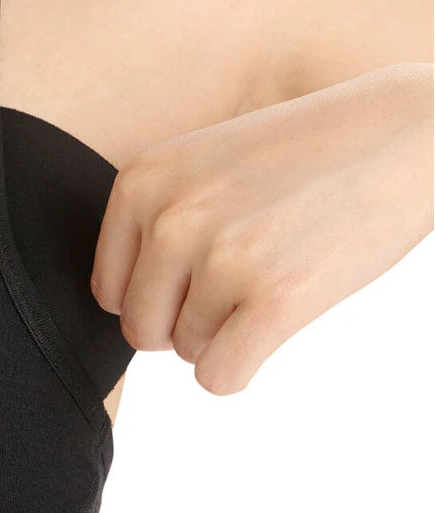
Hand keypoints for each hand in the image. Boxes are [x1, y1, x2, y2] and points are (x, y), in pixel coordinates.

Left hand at [90, 63, 433, 394]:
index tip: (197, 273)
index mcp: (141, 182)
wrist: (403, 134)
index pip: (108, 290)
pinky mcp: (277, 297)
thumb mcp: (198, 165)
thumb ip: (149, 224)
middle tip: (237, 285)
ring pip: (186, 352)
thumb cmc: (298, 158)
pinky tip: (274, 323)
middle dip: (183, 324)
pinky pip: (219, 378)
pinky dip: (240, 367)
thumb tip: (117, 310)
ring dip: (226, 333)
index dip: (155, 296)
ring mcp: (222, 257)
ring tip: (272, 277)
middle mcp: (170, 218)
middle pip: (141, 329)